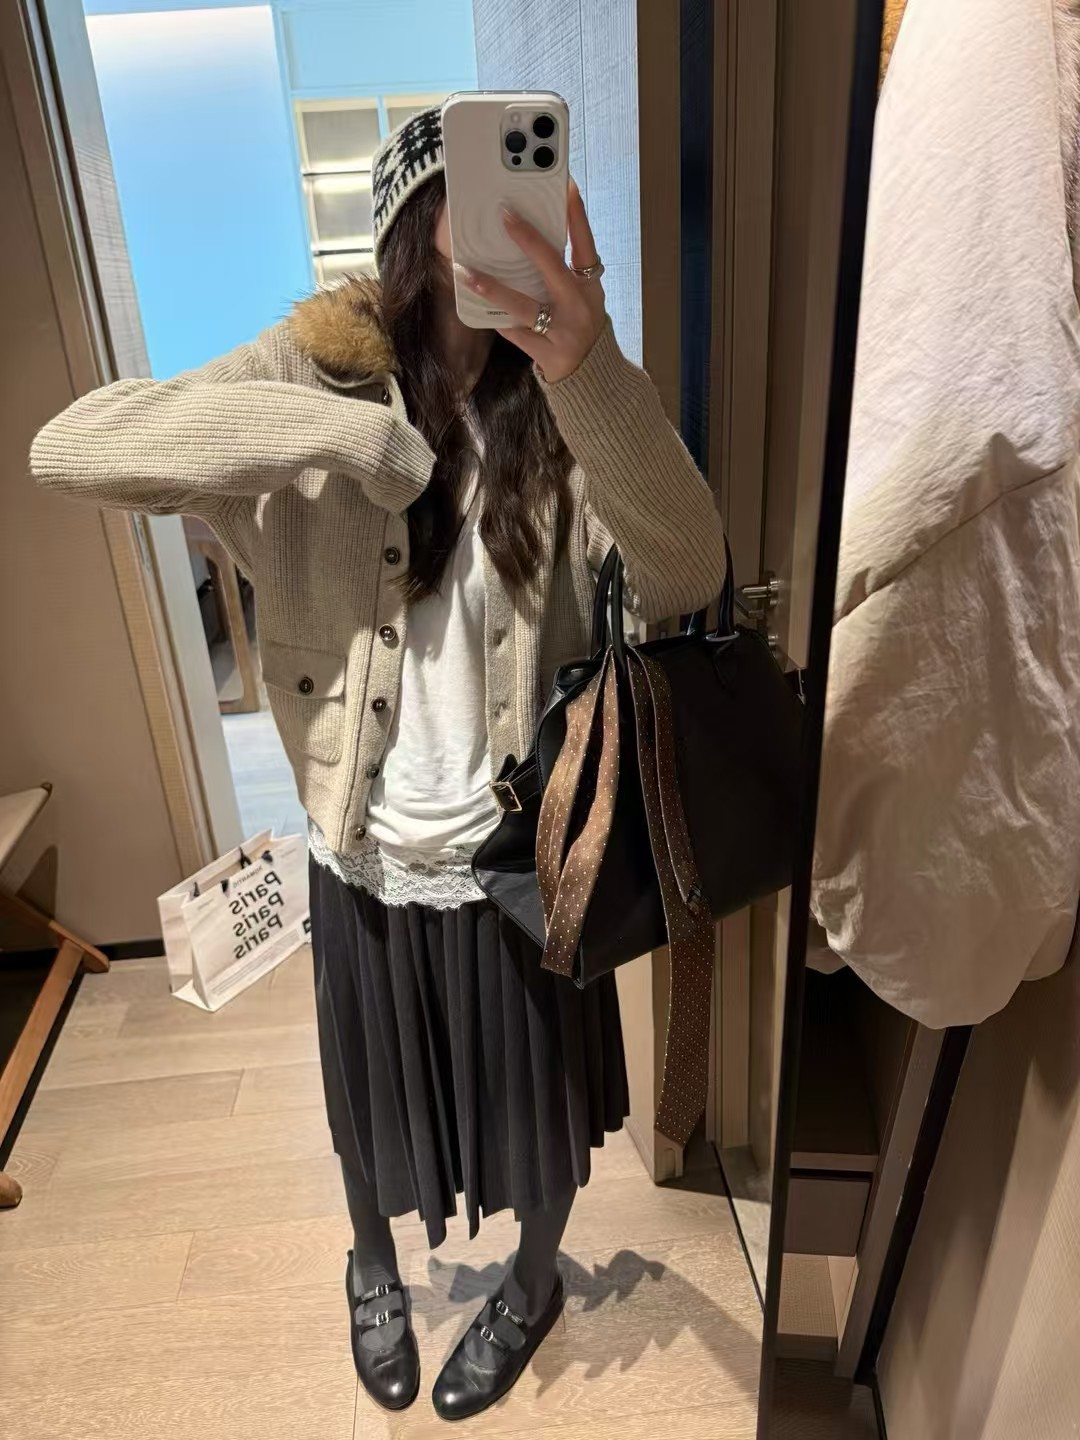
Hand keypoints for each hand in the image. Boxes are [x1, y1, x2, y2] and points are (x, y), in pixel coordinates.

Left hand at [455, 179, 606, 383]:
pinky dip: (497, 319)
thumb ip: (563, 270)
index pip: (585, 244)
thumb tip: (529, 234)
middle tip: (505, 215)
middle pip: (552, 267)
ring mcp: (563, 332)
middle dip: (529, 239)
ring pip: (523, 306)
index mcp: (590, 285)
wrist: (591, 375)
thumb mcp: (582, 294)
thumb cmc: (580, 324)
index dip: (577, 216)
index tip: (565, 186)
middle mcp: (579, 305)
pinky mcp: (547, 354)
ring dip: (492, 288)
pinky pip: (515, 333)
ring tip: (465, 271)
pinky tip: (475, 306)